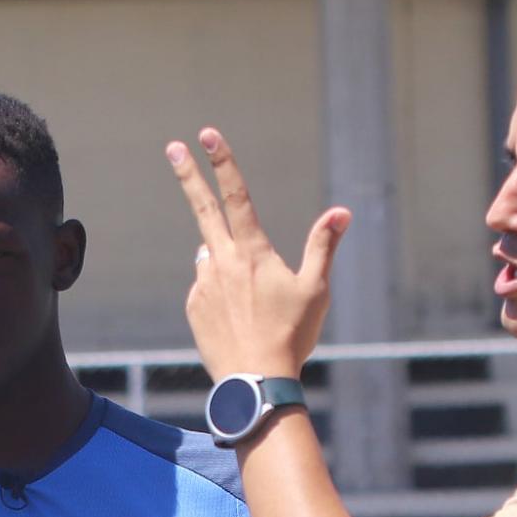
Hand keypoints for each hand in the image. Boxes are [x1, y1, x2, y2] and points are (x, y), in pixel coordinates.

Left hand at [165, 127, 348, 382]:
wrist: (255, 382)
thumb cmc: (292, 336)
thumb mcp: (316, 290)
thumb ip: (323, 246)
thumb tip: (342, 213)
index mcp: (253, 252)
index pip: (237, 196)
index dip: (223, 162)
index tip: (206, 135)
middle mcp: (223, 261)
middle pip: (203, 209)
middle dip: (188, 175)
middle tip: (173, 148)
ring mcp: (204, 284)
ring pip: (211, 256)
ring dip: (225, 262)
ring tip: (251, 303)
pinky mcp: (194, 306)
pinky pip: (205, 288)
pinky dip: (219, 293)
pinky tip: (238, 319)